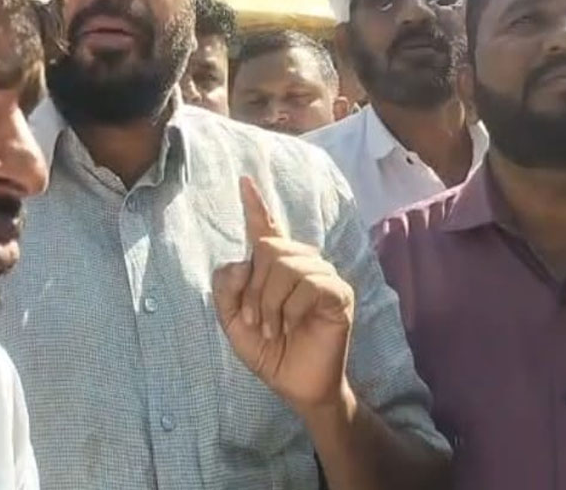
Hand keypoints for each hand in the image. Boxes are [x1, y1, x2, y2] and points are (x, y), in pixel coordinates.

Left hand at [213, 176, 355, 412]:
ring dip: (269, 302)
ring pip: (285, 265)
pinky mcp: (339, 293)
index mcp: (275, 268)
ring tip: (273, 328)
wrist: (295, 385)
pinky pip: (308, 284)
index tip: (244, 180)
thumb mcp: (234, 321)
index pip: (265, 229)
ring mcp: (323, 276)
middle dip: (253, 289)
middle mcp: (302, 264)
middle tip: (257, 320)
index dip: (255, 205)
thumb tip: (242, 261)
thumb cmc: (270, 351)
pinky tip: (291, 327)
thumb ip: (227, 289)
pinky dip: (289, 309)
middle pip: (268, 248)